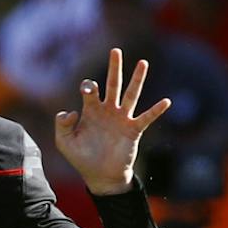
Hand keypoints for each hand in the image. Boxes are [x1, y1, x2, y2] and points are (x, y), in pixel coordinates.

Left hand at [54, 48, 171, 194]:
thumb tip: (72, 111)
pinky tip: (166, 101)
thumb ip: (61, 125)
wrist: (101, 177)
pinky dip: (156, 110)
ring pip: (131, 95)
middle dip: (114, 68)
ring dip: (137, 79)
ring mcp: (122, 119)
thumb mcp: (64, 142)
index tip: (86, 96)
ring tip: (143, 63)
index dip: (88, 88)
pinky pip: (146, 118)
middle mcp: (108, 111)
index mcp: (91, 111)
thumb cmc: (82, 158)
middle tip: (115, 50)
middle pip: (112, 84)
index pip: (90, 89)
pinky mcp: (133, 130)